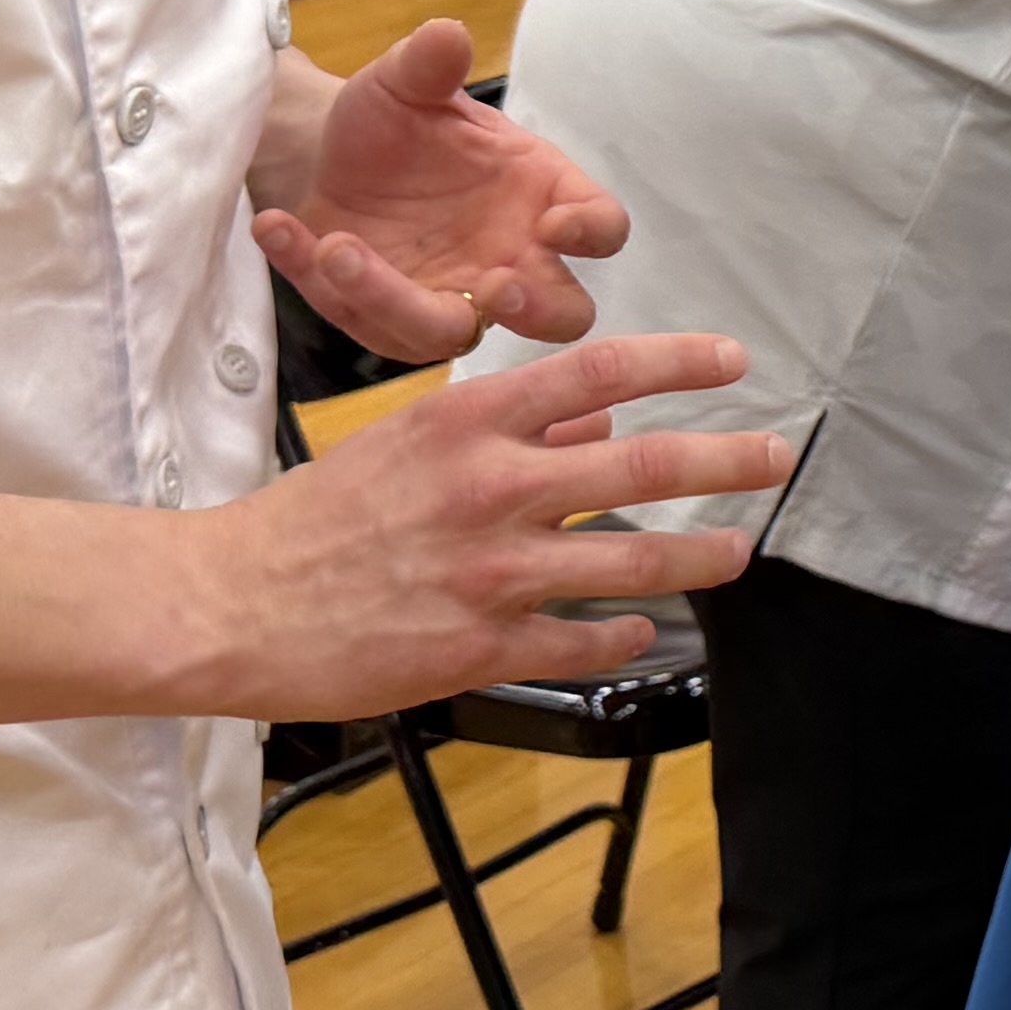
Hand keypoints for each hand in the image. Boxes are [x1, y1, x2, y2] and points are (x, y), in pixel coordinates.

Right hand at [210, 327, 771, 711]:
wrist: (233, 602)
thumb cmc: (314, 518)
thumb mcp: (408, 440)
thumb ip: (505, 427)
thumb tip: (593, 416)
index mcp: (468, 423)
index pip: (598, 372)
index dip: (678, 363)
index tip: (733, 362)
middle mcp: (490, 490)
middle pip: (640, 467)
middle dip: (725, 460)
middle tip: (778, 456)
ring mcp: (490, 574)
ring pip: (630, 563)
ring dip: (699, 557)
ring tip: (738, 551)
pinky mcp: (478, 647)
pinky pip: (581, 642)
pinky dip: (625, 635)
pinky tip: (644, 631)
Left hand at [254, 18, 632, 365]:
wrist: (328, 150)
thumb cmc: (395, 121)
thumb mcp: (406, 81)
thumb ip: (429, 62)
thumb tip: (447, 34)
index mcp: (542, 195)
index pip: (601, 229)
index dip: (592, 234)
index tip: (557, 225)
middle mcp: (511, 258)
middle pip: (560, 313)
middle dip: (535, 312)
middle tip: (493, 286)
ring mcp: (451, 298)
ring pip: (450, 333)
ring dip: (396, 300)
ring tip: (339, 247)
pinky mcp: (386, 320)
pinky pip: (360, 319)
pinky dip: (316, 279)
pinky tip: (279, 228)